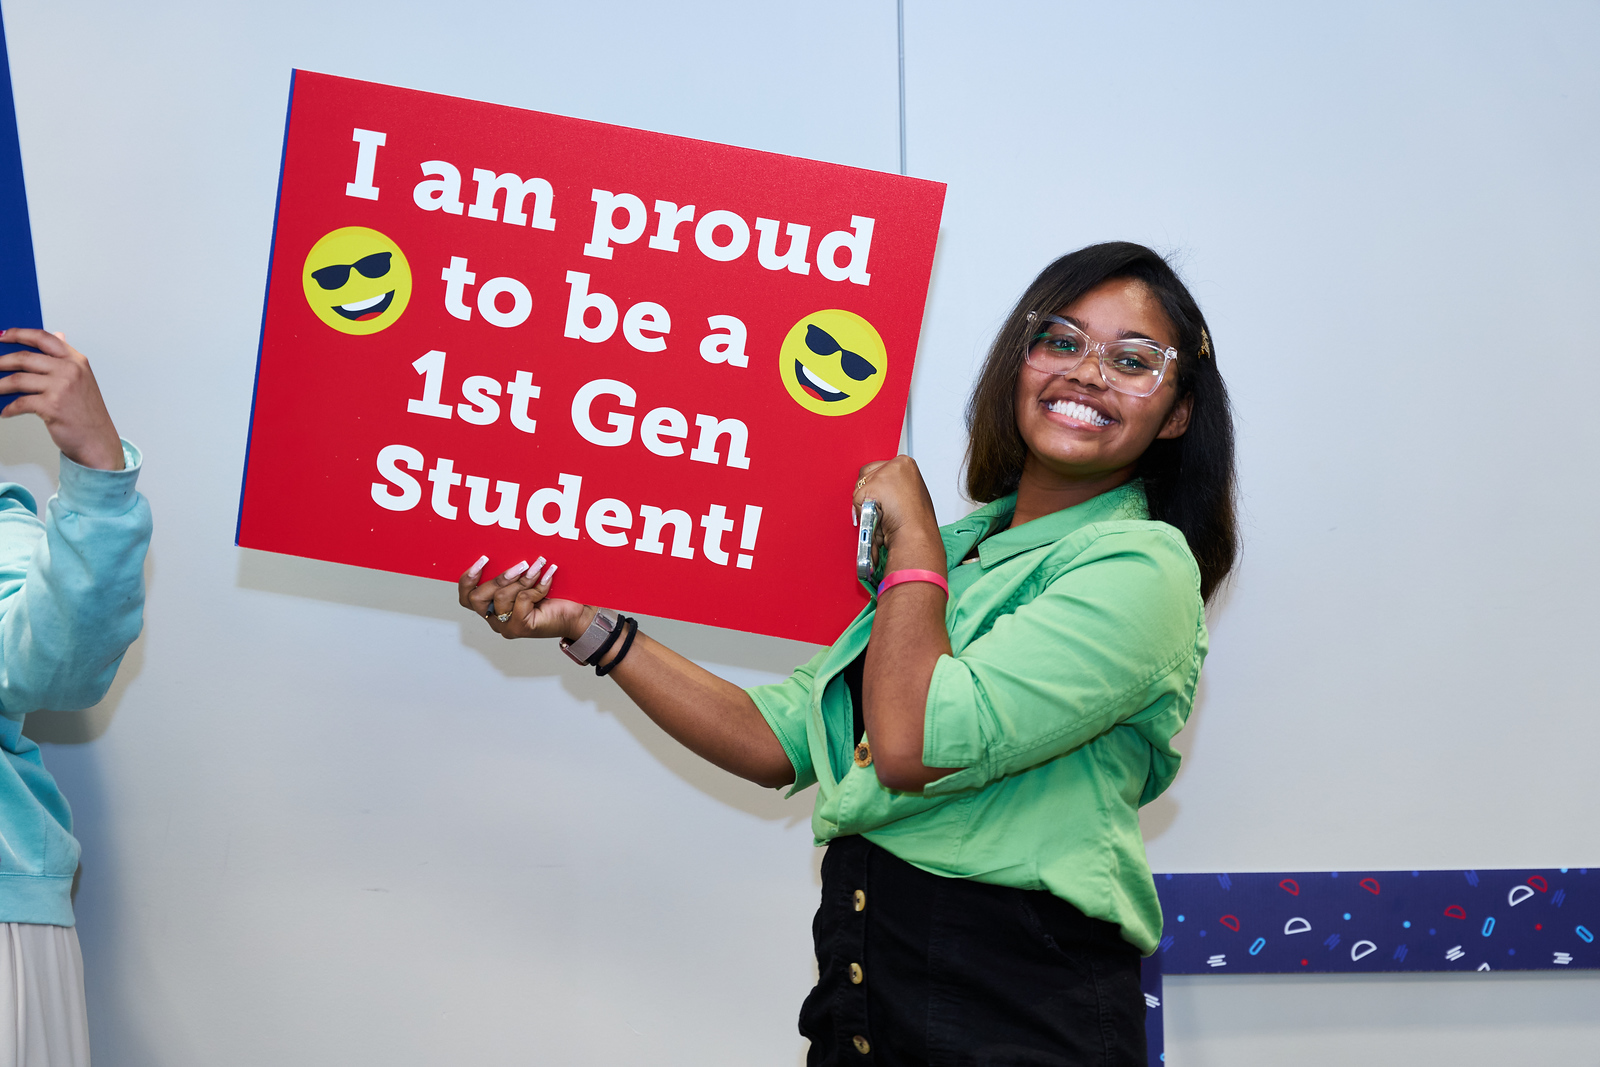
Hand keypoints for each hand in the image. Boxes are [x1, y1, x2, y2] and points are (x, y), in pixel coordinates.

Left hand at [0, 329, 123, 470]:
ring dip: (0, 385)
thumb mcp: (82, 379)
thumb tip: (58, 335)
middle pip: (25, 358)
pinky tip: (6, 411)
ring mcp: (61, 388)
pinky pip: (20, 403)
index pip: (44, 338)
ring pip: (18, 379)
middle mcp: (70, 371)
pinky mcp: (51, 406)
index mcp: (76, 361)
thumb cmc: (88, 413)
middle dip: (2, 361)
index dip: (20, 334)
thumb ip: (66, 357)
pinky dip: (9, 408)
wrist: (97, 440)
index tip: (3, 336)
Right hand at [458, 555, 584, 639]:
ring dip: (522, 579)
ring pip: (501, 597)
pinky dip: (537, 586)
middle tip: (521, 564)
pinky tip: (549, 576)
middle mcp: (495, 620)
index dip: (468, 579)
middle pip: (477, 598)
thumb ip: (512, 574)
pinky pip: (522, 600)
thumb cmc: (554, 597)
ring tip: (539, 566)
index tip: (483, 559)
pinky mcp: (521, 627)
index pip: (466, 598)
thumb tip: (505, 551)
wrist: (578, 614)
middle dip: (498, 578)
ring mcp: (506, 626)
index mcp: (492, 608)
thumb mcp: (526, 581)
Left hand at [853, 456, 944, 573]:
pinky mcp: (874, 485)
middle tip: (882, 510)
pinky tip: (878, 517)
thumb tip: (876, 490)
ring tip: (882, 515)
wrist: (916, 537)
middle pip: (866, 476)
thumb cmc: (913, 524)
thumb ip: (890, 488)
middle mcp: (897, 464)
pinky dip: (863, 512)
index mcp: (906, 464)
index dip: (876, 488)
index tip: (881, 499)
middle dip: (868, 496)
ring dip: (866, 505)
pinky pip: (857, 498)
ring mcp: (885, 473)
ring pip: (860, 487)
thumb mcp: (906, 495)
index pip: (878, 469)